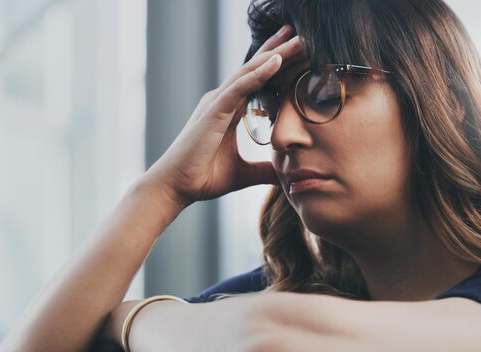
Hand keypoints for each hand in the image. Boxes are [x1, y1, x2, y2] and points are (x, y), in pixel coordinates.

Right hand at [144, 26, 303, 206]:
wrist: (176, 187)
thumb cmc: (202, 177)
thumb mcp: (244, 173)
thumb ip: (263, 170)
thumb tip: (284, 174)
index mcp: (229, 111)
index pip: (258, 82)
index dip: (278, 67)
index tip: (302, 55)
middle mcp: (223, 101)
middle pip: (255, 69)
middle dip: (280, 51)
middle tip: (304, 35)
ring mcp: (217, 103)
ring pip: (250, 71)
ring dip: (275, 55)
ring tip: (298, 39)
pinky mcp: (213, 112)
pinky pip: (239, 88)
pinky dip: (258, 73)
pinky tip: (276, 60)